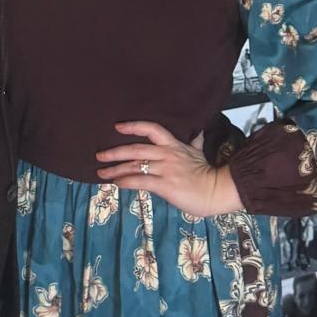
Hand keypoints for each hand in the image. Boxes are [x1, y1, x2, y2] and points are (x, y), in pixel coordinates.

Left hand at [95, 121, 243, 217]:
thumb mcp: (199, 152)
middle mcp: (167, 154)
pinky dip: (125, 182)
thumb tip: (198, 130)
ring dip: (115, 170)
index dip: (134, 126)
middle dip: (115, 152)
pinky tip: (116, 184)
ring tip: (101, 173)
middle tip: (99, 155)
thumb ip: (194, 141)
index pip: (152, 129)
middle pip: (136, 149)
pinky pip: (140, 181)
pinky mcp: (165, 185)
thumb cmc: (207, 173)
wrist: (216, 191)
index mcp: (174, 145)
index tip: (117, 126)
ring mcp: (165, 169)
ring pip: (134, 166)